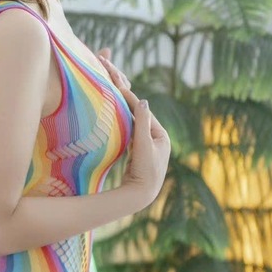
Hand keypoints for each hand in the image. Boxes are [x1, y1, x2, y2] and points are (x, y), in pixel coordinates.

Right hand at [97, 54, 170, 208]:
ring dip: (120, 103)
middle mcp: (156, 137)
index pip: (142, 111)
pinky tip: (111, 109)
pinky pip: (127, 127)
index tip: (117, 84)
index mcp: (161, 135)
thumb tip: (143, 100)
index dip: (129, 97)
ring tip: (110, 85)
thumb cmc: (145, 172)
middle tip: (112, 76)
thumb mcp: (144, 146)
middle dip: (124, 95)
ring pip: (131, 118)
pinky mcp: (136, 150)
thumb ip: (142, 124)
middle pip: (137, 111)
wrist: (140, 196)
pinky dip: (120, 116)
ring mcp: (146, 143)